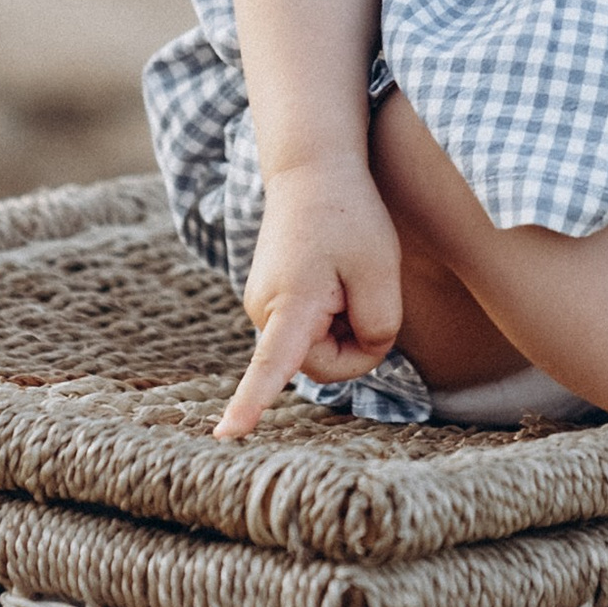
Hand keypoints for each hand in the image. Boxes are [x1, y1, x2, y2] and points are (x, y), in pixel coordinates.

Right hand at [217, 160, 404, 439]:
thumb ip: (378, 326)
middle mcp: (263, 310)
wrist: (311, 170)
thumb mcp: (381, 271)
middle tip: (366, 288)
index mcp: (291, 303)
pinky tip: (332, 275)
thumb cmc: (349, 215)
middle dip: (355, 340)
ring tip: (346, 273)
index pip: (271, 365)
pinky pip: (307, 330)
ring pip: (316, 347)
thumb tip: (361, 352)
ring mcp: (261, 306)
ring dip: (343, 322)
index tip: (226, 435)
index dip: (251, 402)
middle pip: (323, 363)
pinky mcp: (267, 301)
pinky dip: (330, 313)